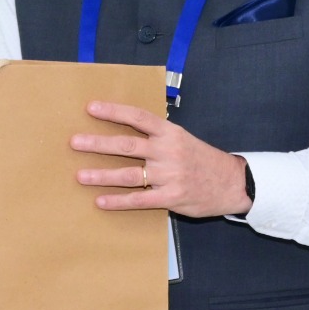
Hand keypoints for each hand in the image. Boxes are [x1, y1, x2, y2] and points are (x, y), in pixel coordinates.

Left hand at [71, 100, 251, 217]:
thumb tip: (127, 130)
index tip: (91, 108)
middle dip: (98, 144)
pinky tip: (101, 201)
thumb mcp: (183, 139)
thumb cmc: (203, 160)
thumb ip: (158, 136)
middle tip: (75, 142)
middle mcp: (168, 151)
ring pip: (129, 174)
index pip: (139, 117)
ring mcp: (169, 175)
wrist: (233, 183)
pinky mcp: (171, 197)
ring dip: (102, 175)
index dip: (114, 111)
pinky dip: (118, 201)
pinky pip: (139, 200)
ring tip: (80, 175)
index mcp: (171, 133)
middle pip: (127, 145)